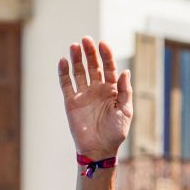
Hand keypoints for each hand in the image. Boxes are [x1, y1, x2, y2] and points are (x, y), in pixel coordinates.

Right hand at [58, 37, 132, 159]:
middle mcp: (97, 89)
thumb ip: (125, 91)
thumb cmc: (115, 133)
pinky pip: (66, 84)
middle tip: (86, 40)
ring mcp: (83, 94)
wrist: (99, 150)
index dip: (106, 55)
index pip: (108, 67)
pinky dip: (63, 72)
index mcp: (112, 90)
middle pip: (93, 66)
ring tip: (74, 46)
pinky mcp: (71, 101)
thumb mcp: (125, 111)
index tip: (102, 44)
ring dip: (76, 58)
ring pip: (79, 71)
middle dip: (90, 52)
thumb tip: (125, 71)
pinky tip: (63, 61)